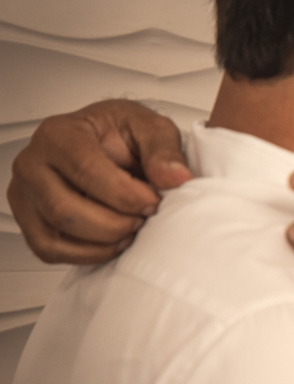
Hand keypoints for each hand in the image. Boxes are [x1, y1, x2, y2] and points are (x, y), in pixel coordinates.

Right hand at [7, 100, 192, 263]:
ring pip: (57, 235)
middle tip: (143, 217)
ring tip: (132, 227)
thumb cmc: (122, 136)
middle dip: (115, 223)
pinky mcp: (29, 220)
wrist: (107, 144)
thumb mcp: (152, 129)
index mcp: (59, 134)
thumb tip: (176, 178)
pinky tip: (114, 241)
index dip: (125, 195)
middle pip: (66, 210)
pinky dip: (88, 254)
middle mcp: (33, 164)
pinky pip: (49, 250)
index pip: (86, 171)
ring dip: (104, 241)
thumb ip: (165, 152)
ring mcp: (26, 194)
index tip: (153, 202)